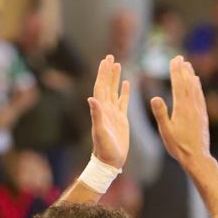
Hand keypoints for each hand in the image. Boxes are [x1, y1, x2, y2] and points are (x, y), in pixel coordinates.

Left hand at [87, 55, 131, 170]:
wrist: (110, 162)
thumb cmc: (104, 149)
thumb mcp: (101, 132)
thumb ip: (97, 115)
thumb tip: (91, 98)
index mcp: (101, 110)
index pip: (101, 87)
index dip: (103, 73)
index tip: (105, 60)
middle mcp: (106, 109)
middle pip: (106, 85)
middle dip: (108, 71)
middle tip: (110, 56)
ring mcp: (114, 114)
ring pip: (114, 91)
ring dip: (115, 78)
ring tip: (118, 64)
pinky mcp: (121, 119)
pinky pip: (122, 101)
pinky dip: (124, 92)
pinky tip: (126, 83)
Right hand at [150, 56, 211, 167]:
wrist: (197, 157)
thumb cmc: (179, 147)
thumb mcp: (166, 131)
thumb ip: (161, 113)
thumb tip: (154, 97)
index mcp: (182, 108)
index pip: (178, 85)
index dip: (175, 71)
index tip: (173, 60)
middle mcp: (192, 106)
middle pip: (187, 83)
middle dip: (183, 69)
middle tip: (179, 57)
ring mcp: (199, 110)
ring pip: (195, 88)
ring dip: (191, 75)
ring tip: (188, 65)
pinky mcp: (203, 115)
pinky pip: (200, 96)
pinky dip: (197, 86)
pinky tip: (197, 82)